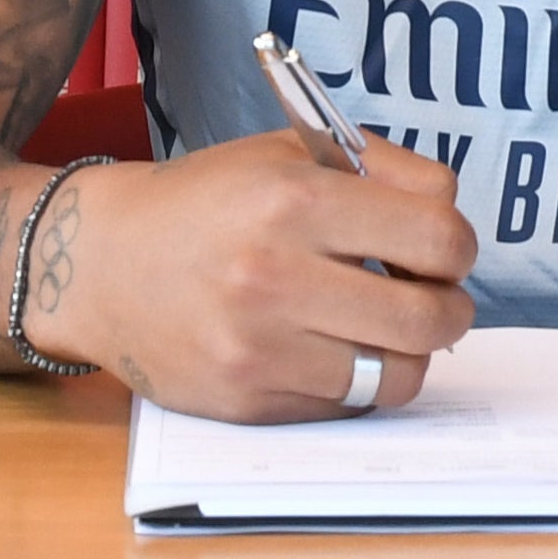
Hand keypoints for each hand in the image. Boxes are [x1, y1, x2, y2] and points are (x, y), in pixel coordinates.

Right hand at [25, 128, 475, 420]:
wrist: (102, 263)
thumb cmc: (207, 202)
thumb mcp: (289, 152)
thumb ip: (382, 169)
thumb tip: (450, 218)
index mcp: (295, 201)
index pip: (438, 238)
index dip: (455, 247)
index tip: (439, 249)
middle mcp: (276, 278)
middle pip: (430, 318)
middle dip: (448, 308)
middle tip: (428, 296)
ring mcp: (260, 349)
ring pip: (397, 376)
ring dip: (406, 353)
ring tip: (381, 326)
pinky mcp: (246, 401)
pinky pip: (345, 405)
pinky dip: (354, 382)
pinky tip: (328, 349)